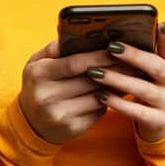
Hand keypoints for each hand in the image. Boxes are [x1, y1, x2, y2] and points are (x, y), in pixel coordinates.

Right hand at [18, 38, 137, 144]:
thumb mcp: (35, 64)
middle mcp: (47, 96)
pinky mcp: (72, 128)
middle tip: (134, 60)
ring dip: (117, 85)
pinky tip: (121, 91)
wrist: (30, 124)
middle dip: (114, 69)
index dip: (98, 56)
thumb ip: (52, 48)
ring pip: (97, 96)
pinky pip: (98, 111)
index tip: (117, 48)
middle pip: (89, 80)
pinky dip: (111, 100)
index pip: (74, 63)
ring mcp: (60, 114)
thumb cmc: (38, 86)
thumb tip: (75, 37)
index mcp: (39, 74)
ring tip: (133, 74)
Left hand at [87, 20, 164, 141]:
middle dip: (133, 56)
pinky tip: (101, 96)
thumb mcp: (153, 72)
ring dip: (118, 80)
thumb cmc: (151, 88)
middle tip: (111, 48)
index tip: (157, 23)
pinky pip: (137, 111)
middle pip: (155, 66)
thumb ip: (144, 54)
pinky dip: (118, 103)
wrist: (163, 124)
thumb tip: (117, 35)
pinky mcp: (158, 120)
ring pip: (143, 89)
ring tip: (96, 73)